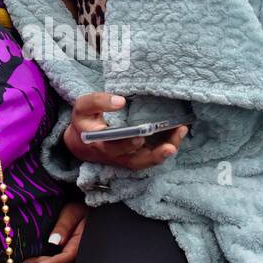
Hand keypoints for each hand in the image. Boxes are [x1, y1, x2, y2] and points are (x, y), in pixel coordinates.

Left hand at [24, 202, 86, 262]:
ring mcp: (75, 255)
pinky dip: (48, 262)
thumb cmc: (79, 210)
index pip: (68, 257)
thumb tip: (53, 242)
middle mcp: (80, 252)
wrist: (85, 210)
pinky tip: (35, 261)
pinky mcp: (69, 254)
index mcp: (81, 242)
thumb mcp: (72, 213)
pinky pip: (60, 261)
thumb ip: (63, 227)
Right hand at [63, 93, 186, 170]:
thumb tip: (120, 101)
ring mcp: (126, 159)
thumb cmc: (85, 121)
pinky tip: (177, 135)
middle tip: (170, 146)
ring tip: (179, 135)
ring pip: (146, 161)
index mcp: (99, 144)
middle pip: (135, 159)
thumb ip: (98, 101)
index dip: (126, 144)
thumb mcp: (83, 107)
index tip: (139, 137)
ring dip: (164, 152)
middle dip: (154, 154)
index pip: (112, 147)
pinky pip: (151, 158)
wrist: (82, 142)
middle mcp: (115, 156)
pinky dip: (165, 149)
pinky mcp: (134, 158)